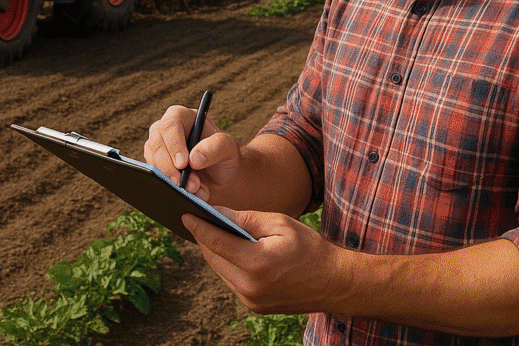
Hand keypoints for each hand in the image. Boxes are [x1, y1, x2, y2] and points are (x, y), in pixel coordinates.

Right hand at [144, 105, 242, 201]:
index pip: (171, 123)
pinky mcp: (157, 167)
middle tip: (183, 184)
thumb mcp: (228, 148)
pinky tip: (189, 193)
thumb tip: (194, 159)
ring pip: (153, 162)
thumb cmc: (226, 157)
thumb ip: (215, 148)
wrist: (223, 178)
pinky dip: (170, 188)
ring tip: (196, 189)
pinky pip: (154, 178)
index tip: (183, 164)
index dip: (173, 142)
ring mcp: (159, 149)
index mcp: (184, 117)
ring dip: (171, 180)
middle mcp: (168, 131)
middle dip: (169, 167)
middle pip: (156, 143)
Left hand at [182, 208, 347, 315]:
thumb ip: (246, 218)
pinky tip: (228, 248)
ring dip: (214, 251)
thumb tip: (217, 212)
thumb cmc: (309, 247)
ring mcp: (251, 300)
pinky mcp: (254, 306)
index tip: (185, 214)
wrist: (333, 281)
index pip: (216, 242)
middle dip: (204, 237)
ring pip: (220, 270)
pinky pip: (231, 280)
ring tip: (209, 231)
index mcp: (257, 263)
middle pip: (214, 258)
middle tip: (195, 218)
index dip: (198, 227)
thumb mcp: (279, 223)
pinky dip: (227, 263)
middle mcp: (250, 287)